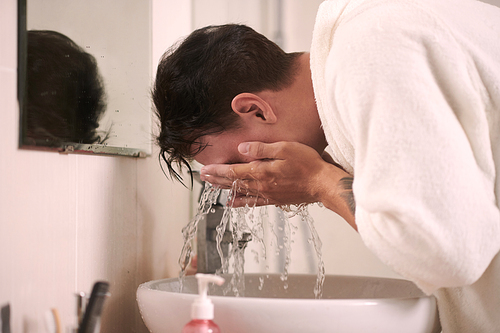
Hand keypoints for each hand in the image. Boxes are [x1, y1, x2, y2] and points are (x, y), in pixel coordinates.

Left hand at [200, 141, 354, 228]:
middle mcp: (261, 186)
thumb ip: (261, 149)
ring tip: (211, 187)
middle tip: (203, 177)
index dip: (217, 171)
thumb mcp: (285, 148)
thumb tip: (241, 149)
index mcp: (262, 172)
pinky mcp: (274, 199)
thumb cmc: (307, 164)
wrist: (322, 184)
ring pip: (240, 192)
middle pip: (233, 183)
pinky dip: (240, 202)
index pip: (233, 172)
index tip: (205, 170)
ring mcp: (267, 194)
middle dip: (216, 179)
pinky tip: (232, 202)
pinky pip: (252, 202)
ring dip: (224, 189)